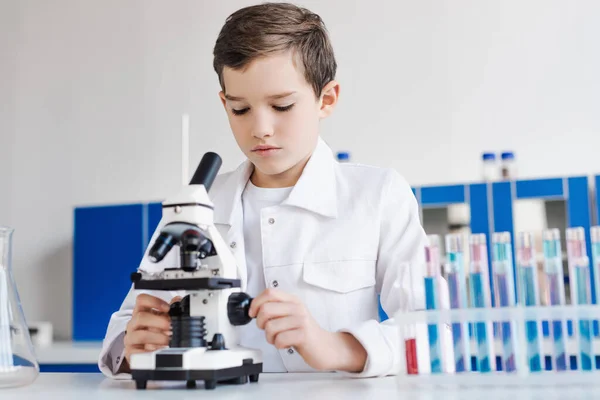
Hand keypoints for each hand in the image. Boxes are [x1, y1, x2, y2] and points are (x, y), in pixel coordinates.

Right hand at [122, 294, 180, 369]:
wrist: (144, 353)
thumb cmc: (154, 333)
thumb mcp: (162, 320)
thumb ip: (169, 310)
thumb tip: (177, 300)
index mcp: (141, 312)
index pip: (141, 300)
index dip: (154, 301)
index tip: (167, 308)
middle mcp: (133, 324)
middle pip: (141, 317)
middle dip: (159, 322)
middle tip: (171, 326)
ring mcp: (131, 338)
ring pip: (141, 335)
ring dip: (158, 337)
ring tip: (168, 340)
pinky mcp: (130, 352)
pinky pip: (139, 352)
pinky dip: (151, 352)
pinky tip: (160, 350)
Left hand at [248, 288, 366, 371]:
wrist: (325, 347)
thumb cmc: (304, 332)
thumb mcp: (291, 315)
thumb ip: (276, 309)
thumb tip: (254, 309)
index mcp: (292, 300)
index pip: (269, 292)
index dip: (256, 303)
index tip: (253, 313)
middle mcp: (297, 308)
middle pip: (266, 309)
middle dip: (260, 323)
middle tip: (267, 329)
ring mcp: (301, 320)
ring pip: (270, 327)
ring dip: (270, 337)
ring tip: (279, 338)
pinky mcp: (303, 335)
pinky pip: (279, 339)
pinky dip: (278, 345)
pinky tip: (286, 344)